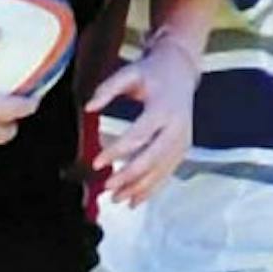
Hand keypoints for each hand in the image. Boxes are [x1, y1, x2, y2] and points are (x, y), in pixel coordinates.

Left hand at [89, 39, 200, 206]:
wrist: (182, 71)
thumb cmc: (153, 72)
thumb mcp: (130, 72)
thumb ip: (108, 88)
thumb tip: (89, 107)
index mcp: (163, 108)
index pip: (139, 135)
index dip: (117, 151)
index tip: (96, 163)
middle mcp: (177, 127)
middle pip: (152, 158)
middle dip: (129, 176)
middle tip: (107, 187)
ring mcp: (183, 140)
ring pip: (161, 170)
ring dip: (139, 187)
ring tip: (116, 198)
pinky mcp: (183, 148)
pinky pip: (167, 172)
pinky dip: (152, 188)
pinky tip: (135, 200)